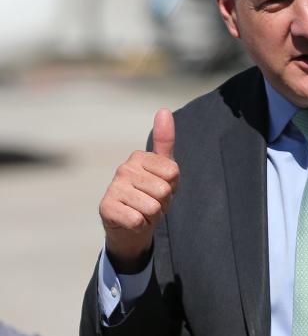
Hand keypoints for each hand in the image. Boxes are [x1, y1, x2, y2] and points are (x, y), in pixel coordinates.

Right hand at [99, 109, 179, 272]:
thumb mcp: (164, 169)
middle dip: (164, 203)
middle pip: (164, 190)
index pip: (173, 173)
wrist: (131, 224)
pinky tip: (132, 220)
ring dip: (152, 215)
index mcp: (139, 157)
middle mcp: (124, 168)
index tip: (161, 187)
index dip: (173, 186)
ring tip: (143, 211)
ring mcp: (113, 187)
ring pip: (152, 207)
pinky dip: (140, 225)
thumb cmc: (150, 194)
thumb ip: (165, 141)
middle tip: (152, 203)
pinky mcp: (106, 207)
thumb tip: (164, 110)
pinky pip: (137, 220)